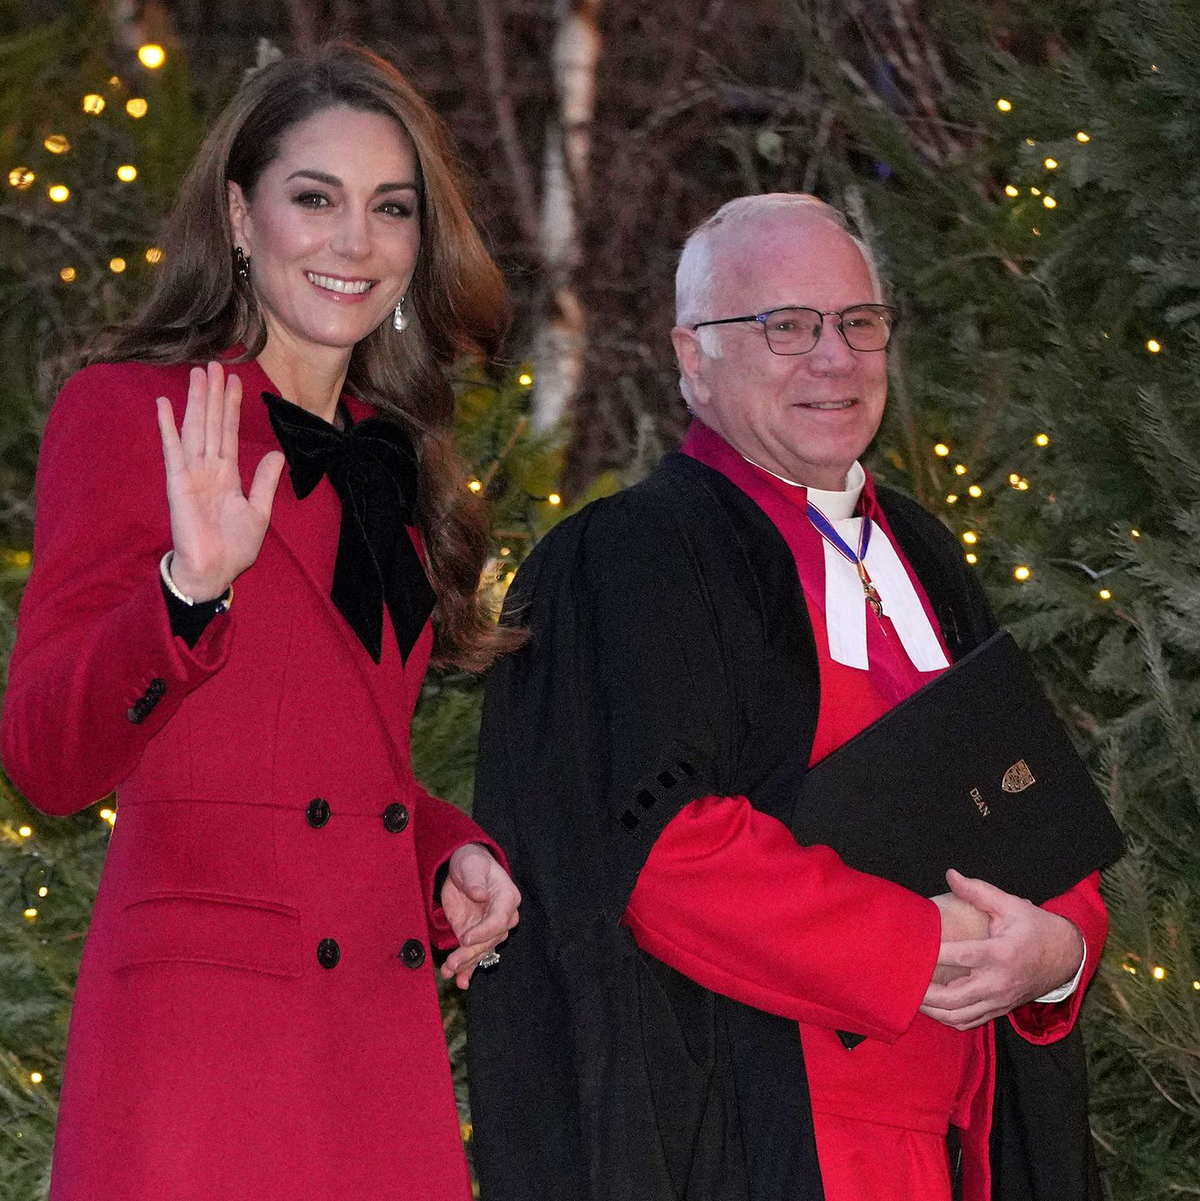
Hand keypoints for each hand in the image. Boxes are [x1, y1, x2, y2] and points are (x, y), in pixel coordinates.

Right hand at [157, 361, 284, 599]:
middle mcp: (208, 468)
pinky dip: (169, 427)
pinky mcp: (179, 483)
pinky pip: (173, 450)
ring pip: (196, 429)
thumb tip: (278, 454)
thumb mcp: (259, 511)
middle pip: (211, 423)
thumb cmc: (234, 546)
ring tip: (198, 373)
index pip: (229, 433)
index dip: (231, 407)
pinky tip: (165, 405)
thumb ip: (265, 481)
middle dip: (213, 394)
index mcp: (227, 474)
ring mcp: (192, 473)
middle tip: (214, 364)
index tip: (234, 382)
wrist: (215, 569)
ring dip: (196, 401)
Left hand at [439, 843, 520, 989]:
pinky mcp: (475, 936)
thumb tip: (480, 895)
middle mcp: (502, 917)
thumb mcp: (471, 866)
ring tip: (449, 972)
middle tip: (453, 961)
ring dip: (466, 964)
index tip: (465, 938)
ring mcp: (488, 929)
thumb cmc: (472, 864)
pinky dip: (467, 969)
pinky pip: (474, 955)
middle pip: (490, 940)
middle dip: (471, 952)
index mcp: (507, 898)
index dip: (484, 931)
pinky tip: (461, 981)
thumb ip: (475, 880)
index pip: (499, 920)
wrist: (465, 870)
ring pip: (481, 950)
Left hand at [920, 869, 1083, 1029]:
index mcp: (1000, 953)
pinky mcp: (1001, 1009)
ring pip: (960, 1016)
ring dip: (934, 1011)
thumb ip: (977, 891)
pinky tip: (933, 1008)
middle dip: (926, 993)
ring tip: (912, 997)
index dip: (935, 954)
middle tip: (902, 981)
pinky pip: (971, 1022)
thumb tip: (950, 874)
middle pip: (955, 997)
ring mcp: (1000, 1000)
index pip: (961, 957)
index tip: (911, 949)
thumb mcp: (1010, 904)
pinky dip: (949, 1019)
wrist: (1066, 956)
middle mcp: (999, 982)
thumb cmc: (1035, 927)